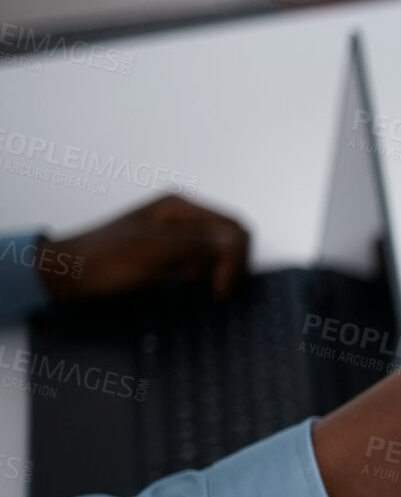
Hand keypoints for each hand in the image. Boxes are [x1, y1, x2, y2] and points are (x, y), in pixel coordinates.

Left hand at [36, 194, 248, 301]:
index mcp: (180, 206)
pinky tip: (179, 280)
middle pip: (231, 238)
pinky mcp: (173, 250)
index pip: (233, 227)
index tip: (218, 287)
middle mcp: (183, 215)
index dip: (235, 257)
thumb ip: (196, 243)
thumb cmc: (104, 260)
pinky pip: (203, 260)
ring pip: (220, 251)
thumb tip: (236, 241)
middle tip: (211, 289)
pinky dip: (200, 274)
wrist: (69, 272)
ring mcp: (179, 233)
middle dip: (227, 265)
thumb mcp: (152, 250)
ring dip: (213, 271)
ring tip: (184, 280)